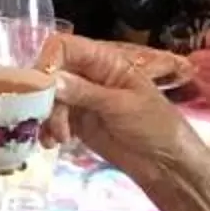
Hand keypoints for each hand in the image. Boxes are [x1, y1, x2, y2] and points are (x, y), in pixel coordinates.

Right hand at [50, 34, 204, 176]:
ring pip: (48, 99)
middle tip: (45, 118)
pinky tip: (53, 143)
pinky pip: (52, 119)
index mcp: (104, 61)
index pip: (65, 47)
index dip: (49, 61)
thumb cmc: (156, 126)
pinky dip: (47, 130)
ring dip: (46, 117)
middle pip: (51, 73)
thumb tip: (51, 79)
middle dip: (44, 96)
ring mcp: (81, 99)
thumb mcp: (122, 106)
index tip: (42, 87)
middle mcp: (88, 76)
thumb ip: (85, 92)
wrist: (167, 163)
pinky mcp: (77, 122)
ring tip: (58, 138)